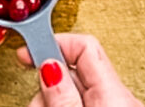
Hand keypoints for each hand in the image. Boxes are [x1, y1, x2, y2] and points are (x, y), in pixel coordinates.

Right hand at [17, 34, 142, 106]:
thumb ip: (62, 95)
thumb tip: (49, 65)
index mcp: (115, 94)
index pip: (84, 45)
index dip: (52, 43)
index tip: (26, 51)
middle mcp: (119, 99)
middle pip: (72, 71)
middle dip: (46, 83)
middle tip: (36, 102)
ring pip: (70, 91)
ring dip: (49, 100)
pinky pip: (78, 104)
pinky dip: (60, 106)